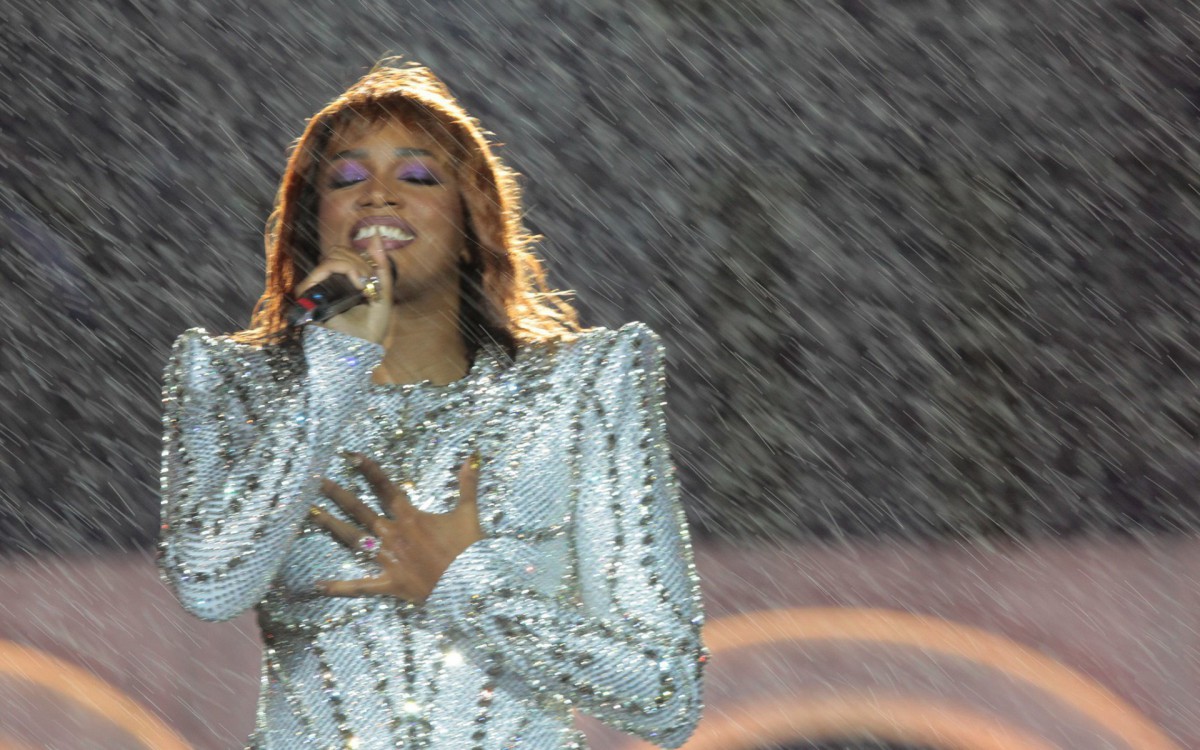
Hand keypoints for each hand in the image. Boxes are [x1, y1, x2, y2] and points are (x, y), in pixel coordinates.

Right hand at [294, 234, 392, 344]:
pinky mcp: (311, 292)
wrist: (364, 346)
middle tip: (369, 285)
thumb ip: (381, 263)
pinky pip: (326, 266)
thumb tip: (375, 233)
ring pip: (334, 255)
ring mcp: (319, 286)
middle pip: (339, 250)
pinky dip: (344, 269)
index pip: (346, 252)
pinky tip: (357, 285)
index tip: (372, 279)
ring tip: (363, 287)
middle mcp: (329, 281)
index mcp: (344, 279)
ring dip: (355, 266)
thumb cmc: (374, 325)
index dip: (363, 258)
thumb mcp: (384, 291)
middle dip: (360, 262)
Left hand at [310, 451, 484, 603]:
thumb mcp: (469, 514)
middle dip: (337, 493)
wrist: (470, 585)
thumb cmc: (469, 550)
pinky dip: (339, 587)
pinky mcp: (389, 583)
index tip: (350, 455)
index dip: (368, 470)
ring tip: (311, 513)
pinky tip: (317, 585)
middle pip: (359, 510)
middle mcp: (394, 535)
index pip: (385, 487)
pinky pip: (360, 586)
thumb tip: (471, 457)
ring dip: (331, 526)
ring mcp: (389, 559)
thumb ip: (467, 485)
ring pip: (354, 540)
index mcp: (410, 517)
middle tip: (315, 480)